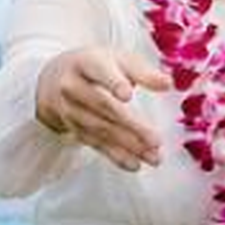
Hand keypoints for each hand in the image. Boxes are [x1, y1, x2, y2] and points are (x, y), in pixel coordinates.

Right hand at [33, 46, 173, 169]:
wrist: (57, 78)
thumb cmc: (98, 66)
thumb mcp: (118, 60)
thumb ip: (143, 71)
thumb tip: (167, 83)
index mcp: (87, 62)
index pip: (99, 71)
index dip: (113, 82)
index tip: (128, 94)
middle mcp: (73, 86)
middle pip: (102, 105)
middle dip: (130, 124)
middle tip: (155, 139)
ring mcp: (70, 110)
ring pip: (100, 129)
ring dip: (128, 145)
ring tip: (154, 156)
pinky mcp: (74, 129)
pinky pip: (96, 144)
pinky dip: (116, 156)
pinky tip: (135, 164)